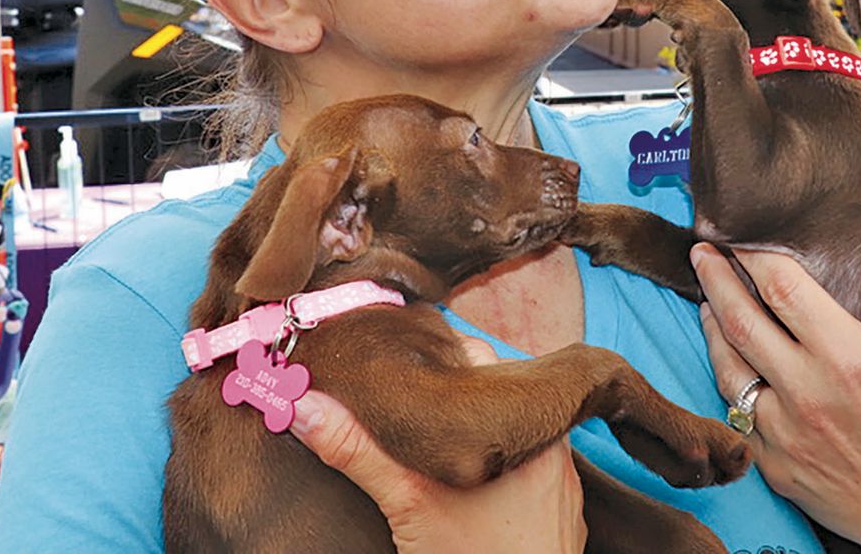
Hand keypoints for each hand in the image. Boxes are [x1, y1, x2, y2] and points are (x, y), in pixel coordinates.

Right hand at [290, 337, 585, 553]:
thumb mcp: (409, 501)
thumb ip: (356, 449)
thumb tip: (302, 405)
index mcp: (526, 421)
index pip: (476, 357)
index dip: (431, 354)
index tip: (395, 359)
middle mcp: (552, 439)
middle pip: (488, 390)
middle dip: (445, 392)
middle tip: (400, 397)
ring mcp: (558, 475)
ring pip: (501, 427)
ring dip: (465, 426)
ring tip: (422, 431)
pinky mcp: (556, 507)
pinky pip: (517, 462)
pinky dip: (485, 461)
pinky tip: (453, 471)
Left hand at [691, 218, 860, 552]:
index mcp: (849, 358)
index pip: (782, 288)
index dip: (756, 255)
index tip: (741, 232)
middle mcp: (809, 393)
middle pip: (741, 318)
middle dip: (716, 276)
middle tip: (702, 248)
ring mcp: (786, 432)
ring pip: (727, 364)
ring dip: (711, 323)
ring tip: (704, 293)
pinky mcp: (775, 465)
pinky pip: (734, 412)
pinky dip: (725, 375)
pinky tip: (723, 352)